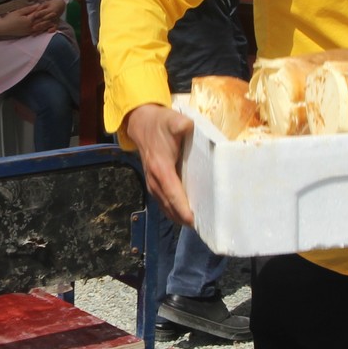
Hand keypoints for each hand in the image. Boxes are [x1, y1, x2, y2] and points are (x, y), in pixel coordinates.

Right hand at [0, 1, 60, 38]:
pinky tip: (45, 28)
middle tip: (55, 14)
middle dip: (48, 17)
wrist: (3, 28)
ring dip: (47, 24)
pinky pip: (37, 31)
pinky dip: (42, 29)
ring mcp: (29, 31)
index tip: (51, 8)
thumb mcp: (19, 11)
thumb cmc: (10, 18)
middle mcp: (30, 27)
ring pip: (40, 27)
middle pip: (41, 21)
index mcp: (28, 20)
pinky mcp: (27, 34)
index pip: (39, 15)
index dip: (45, 11)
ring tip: (52, 20)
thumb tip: (38, 5)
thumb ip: (29, 9)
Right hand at [123, 102, 193, 225]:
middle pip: (170, 207)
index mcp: (161, 168)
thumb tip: (188, 127)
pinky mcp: (154, 184)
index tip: (195, 221)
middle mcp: (154, 180)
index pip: (173, 194)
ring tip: (199, 225)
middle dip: (185, 219)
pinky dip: (175, 212)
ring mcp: (153, 184)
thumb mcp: (172, 120)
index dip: (183, 209)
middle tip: (205, 228)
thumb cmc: (160, 123)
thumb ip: (180, 124)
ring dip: (180, 218)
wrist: (141, 123)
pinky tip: (187, 216)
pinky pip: (164, 203)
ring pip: (166, 208)